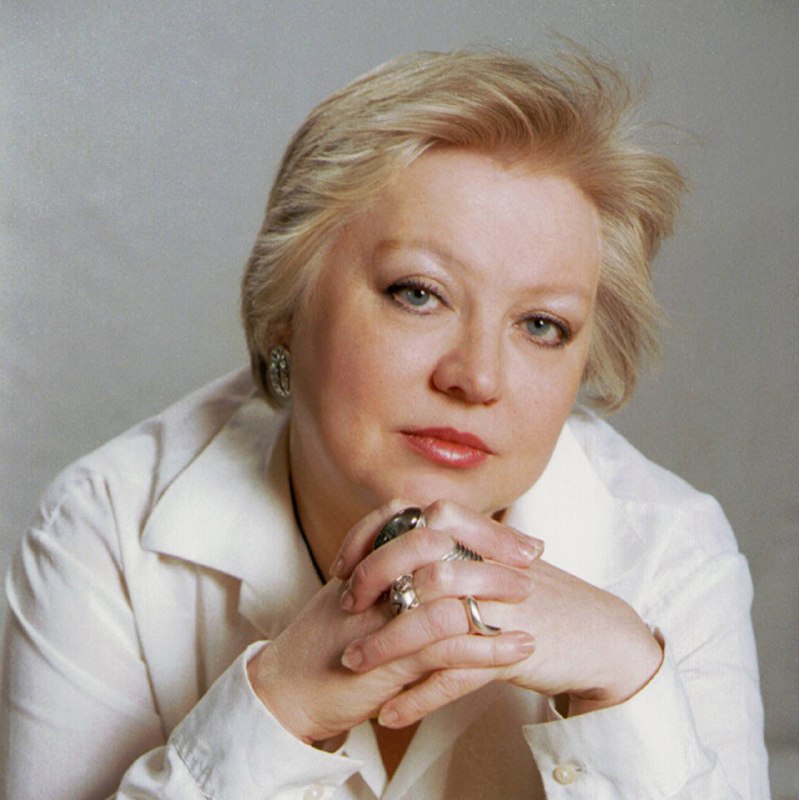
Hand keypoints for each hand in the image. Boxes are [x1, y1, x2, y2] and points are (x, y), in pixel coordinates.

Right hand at [247, 500, 536, 743]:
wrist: (287, 688)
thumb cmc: (327, 640)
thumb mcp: (357, 591)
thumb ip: (392, 567)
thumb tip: (441, 549)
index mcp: (368, 555)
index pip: (425, 518)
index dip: (475, 524)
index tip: (516, 538)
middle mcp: (373, 576)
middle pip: (438, 540)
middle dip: (490, 545)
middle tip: (532, 558)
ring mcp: (379, 613)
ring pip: (444, 586)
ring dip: (493, 590)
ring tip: (529, 596)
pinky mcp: (387, 659)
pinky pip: (445, 646)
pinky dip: (488, 647)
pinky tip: (518, 647)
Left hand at [333, 499, 661, 726]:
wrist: (599, 633)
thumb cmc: (539, 595)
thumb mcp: (495, 560)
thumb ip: (452, 547)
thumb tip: (396, 539)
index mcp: (479, 536)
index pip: (414, 517)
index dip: (371, 535)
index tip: (343, 562)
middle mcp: (487, 563)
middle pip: (417, 563)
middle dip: (372, 584)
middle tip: (344, 607)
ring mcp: (501, 606)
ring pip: (431, 620)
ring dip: (385, 646)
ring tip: (352, 664)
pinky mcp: (511, 650)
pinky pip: (457, 674)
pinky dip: (420, 696)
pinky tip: (392, 711)